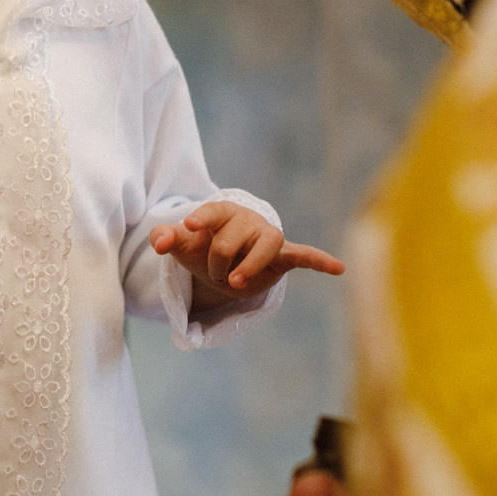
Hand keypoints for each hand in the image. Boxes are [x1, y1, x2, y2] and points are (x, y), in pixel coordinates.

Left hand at [150, 201, 344, 309]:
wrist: (224, 262)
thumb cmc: (202, 247)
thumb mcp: (183, 245)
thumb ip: (168, 239)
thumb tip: (158, 241)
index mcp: (221, 212)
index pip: (213, 212)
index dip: (203, 220)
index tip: (191, 227)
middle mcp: (247, 220)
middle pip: (230, 241)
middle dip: (216, 264)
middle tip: (214, 275)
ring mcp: (267, 236)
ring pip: (266, 245)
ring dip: (248, 266)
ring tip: (235, 283)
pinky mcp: (283, 255)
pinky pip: (305, 254)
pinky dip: (320, 260)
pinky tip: (338, 268)